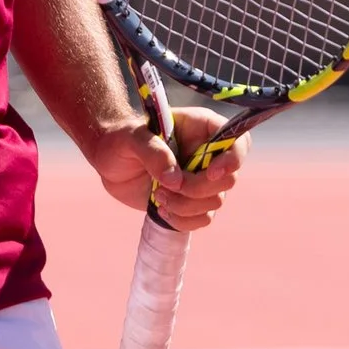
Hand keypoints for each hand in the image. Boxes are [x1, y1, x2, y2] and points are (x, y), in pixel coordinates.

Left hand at [88, 105, 242, 233]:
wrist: (110, 161)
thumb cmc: (121, 140)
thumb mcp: (131, 139)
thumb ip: (153, 153)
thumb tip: (175, 180)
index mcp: (203, 128)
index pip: (238, 141)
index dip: (232, 159)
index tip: (211, 173)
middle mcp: (209, 154)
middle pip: (229, 179)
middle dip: (197, 189)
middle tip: (166, 186)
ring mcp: (202, 179)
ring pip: (215, 202)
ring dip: (185, 206)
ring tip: (158, 196)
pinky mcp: (192, 201)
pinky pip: (203, 219)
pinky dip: (183, 220)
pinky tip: (162, 210)